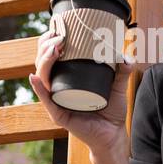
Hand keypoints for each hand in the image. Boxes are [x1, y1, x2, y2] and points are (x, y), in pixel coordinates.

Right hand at [28, 27, 140, 155]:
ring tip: (54, 50)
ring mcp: (56, 100)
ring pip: (42, 77)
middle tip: (59, 38)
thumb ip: (122, 70)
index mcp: (67, 78)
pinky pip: (46, 99)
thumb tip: (127, 56)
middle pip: (43, 63)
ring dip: (44, 61)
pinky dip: (38, 88)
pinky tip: (35, 77)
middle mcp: (58, 88)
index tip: (58, 29)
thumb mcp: (118, 86)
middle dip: (46, 47)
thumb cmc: (111, 110)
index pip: (52, 56)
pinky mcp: (58, 114)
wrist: (113, 134)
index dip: (50, 41)